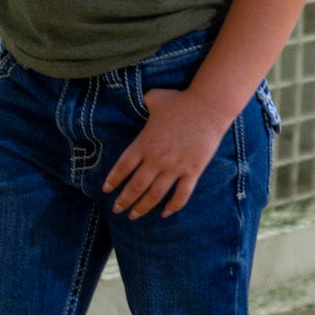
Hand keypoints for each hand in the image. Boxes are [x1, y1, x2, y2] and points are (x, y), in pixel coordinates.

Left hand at [102, 89, 227, 219]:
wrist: (208, 107)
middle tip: (117, 210)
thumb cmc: (179, 101)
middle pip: (136, 186)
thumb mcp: (154, 98)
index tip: (106, 190)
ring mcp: (174, 167)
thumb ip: (143, 102)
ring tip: (134, 216)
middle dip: (124, 200)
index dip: (113, 180)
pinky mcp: (192, 171)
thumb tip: (140, 99)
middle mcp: (156, 159)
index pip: (123, 167)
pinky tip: (164, 214)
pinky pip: (181, 195)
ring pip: (154, 195)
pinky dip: (172, 207)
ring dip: (143, 208)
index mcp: (144, 143)